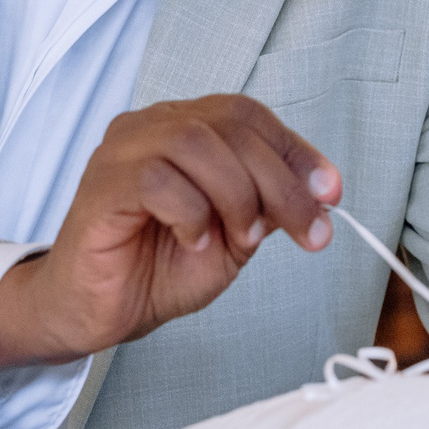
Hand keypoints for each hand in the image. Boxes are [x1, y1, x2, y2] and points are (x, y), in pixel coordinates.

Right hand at [0, 96, 338, 373]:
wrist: (97, 312)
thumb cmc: (157, 268)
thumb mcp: (234, 237)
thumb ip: (268, 207)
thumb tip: (317, 193)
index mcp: (184, 128)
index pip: (248, 116)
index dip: (296, 151)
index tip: (331, 193)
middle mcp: (152, 127)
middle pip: (230, 125)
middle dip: (281, 181)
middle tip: (305, 231)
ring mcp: (122, 151)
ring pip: (196, 142)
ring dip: (237, 195)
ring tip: (239, 238)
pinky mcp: (101, 185)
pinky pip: (157, 178)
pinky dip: (191, 213)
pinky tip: (193, 240)